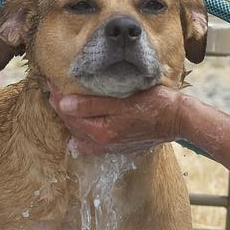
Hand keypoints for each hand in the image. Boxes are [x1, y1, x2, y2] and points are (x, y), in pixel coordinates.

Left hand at [49, 85, 182, 154]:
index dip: (58, 98)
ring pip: (81, 133)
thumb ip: (91, 105)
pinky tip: (76, 141)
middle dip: (61, 108)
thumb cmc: (153, 105)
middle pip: (73, 125)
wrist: (177, 119)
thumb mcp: (121, 101)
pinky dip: (82, 139)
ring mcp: (110, 146)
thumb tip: (64, 105)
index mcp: (100, 131)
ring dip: (70, 120)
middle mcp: (102, 143)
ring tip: (61, 105)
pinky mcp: (118, 145)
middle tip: (52, 90)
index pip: (69, 114)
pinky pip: (93, 145)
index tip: (51, 83)